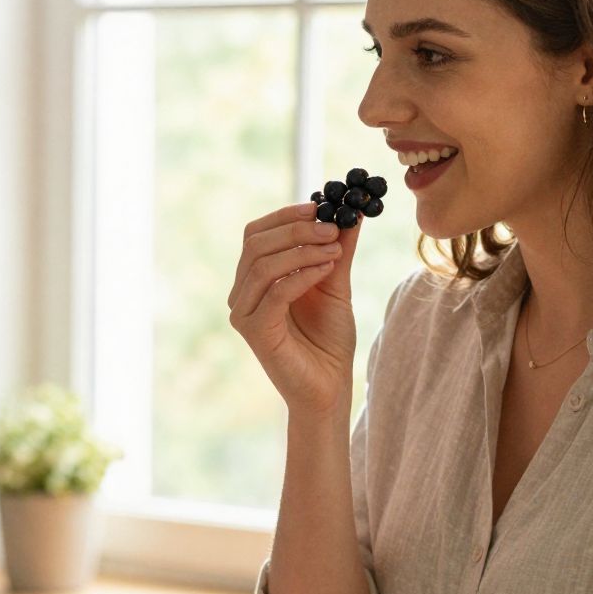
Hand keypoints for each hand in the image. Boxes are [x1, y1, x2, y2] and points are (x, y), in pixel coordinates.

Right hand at [228, 202, 359, 418]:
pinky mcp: (255, 332)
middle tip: (333, 227)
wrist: (329, 387)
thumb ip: (337, 248)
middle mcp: (242, 295)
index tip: (322, 207)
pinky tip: (328, 269)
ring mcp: (245, 314)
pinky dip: (303, 274)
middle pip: (256, 244)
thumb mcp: (335, 283)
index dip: (286, 216)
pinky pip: (276, 291)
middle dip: (297, 230)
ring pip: (263, 264)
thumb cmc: (328, 340)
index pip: (256, 234)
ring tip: (335, 250)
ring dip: (303, 250)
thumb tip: (350, 210)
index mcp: (255, 280)